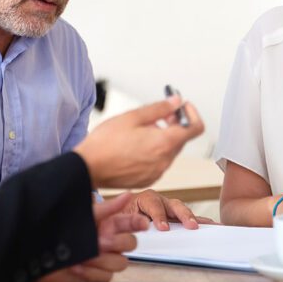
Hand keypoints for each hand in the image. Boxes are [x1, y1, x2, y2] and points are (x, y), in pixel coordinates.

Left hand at [36, 192, 148, 281]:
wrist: (41, 252)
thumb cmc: (62, 229)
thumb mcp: (86, 215)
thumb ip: (108, 207)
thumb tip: (127, 194)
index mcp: (109, 224)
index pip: (130, 222)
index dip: (138, 222)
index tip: (143, 223)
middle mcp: (109, 241)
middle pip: (130, 244)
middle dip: (117, 243)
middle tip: (101, 241)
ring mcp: (103, 259)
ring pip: (119, 263)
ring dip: (102, 260)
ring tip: (86, 255)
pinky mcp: (96, 275)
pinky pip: (105, 277)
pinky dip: (91, 273)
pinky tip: (79, 266)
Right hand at [74, 97, 203, 188]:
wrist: (88, 168)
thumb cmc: (105, 143)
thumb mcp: (132, 117)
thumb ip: (159, 108)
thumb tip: (176, 102)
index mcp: (164, 143)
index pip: (195, 128)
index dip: (192, 114)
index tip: (183, 106)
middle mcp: (164, 161)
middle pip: (181, 138)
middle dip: (174, 123)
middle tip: (159, 113)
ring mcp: (156, 172)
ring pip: (169, 150)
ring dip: (162, 137)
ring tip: (141, 129)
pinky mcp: (147, 179)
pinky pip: (158, 162)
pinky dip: (154, 151)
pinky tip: (136, 144)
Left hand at [124, 189, 216, 230]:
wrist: (118, 216)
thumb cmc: (120, 218)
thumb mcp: (119, 219)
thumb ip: (128, 221)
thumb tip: (138, 226)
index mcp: (144, 198)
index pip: (153, 205)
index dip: (158, 216)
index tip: (163, 228)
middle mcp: (159, 200)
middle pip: (174, 205)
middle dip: (183, 215)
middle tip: (190, 226)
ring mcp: (169, 208)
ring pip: (183, 210)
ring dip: (195, 218)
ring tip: (209, 226)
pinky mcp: (175, 216)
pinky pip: (188, 218)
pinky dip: (200, 222)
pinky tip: (212, 226)